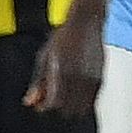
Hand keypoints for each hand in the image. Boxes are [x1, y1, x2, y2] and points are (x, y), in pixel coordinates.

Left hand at [26, 0, 106, 115]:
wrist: (87, 22)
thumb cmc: (64, 37)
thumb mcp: (45, 57)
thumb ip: (38, 82)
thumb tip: (29, 102)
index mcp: (61, 71)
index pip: (53, 103)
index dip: (45, 106)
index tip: (41, 104)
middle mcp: (78, 77)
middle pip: (67, 110)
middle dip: (57, 107)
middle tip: (51, 98)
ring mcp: (92, 79)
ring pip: (81, 108)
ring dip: (71, 106)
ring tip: (64, 94)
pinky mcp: (101, 78)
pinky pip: (92, 100)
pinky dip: (83, 101)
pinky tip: (76, 90)